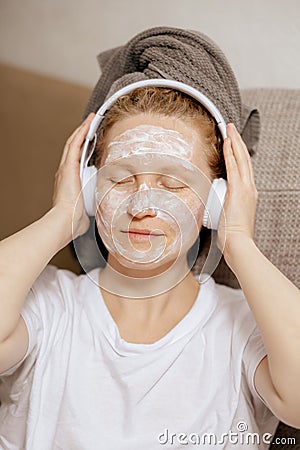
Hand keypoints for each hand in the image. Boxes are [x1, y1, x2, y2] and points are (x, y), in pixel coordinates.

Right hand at [51, 113, 94, 239]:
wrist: (65, 221)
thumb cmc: (73, 220)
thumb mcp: (85, 209)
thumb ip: (90, 206)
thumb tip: (97, 210)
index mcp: (69, 182)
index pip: (76, 160)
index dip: (82, 148)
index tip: (90, 140)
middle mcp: (64, 173)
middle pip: (73, 148)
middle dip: (81, 135)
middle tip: (90, 124)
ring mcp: (65, 169)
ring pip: (73, 143)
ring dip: (82, 130)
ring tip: (90, 120)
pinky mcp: (68, 167)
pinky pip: (74, 145)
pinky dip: (81, 133)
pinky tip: (88, 124)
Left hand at [217, 123, 257, 261]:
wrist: (238, 243)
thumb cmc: (232, 236)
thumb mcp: (230, 217)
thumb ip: (224, 209)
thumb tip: (216, 208)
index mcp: (248, 194)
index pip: (243, 169)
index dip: (238, 153)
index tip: (233, 143)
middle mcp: (250, 188)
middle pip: (244, 159)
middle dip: (238, 142)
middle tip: (232, 128)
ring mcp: (246, 188)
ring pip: (241, 159)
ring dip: (234, 142)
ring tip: (229, 129)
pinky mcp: (239, 190)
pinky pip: (233, 167)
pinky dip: (231, 153)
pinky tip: (227, 143)